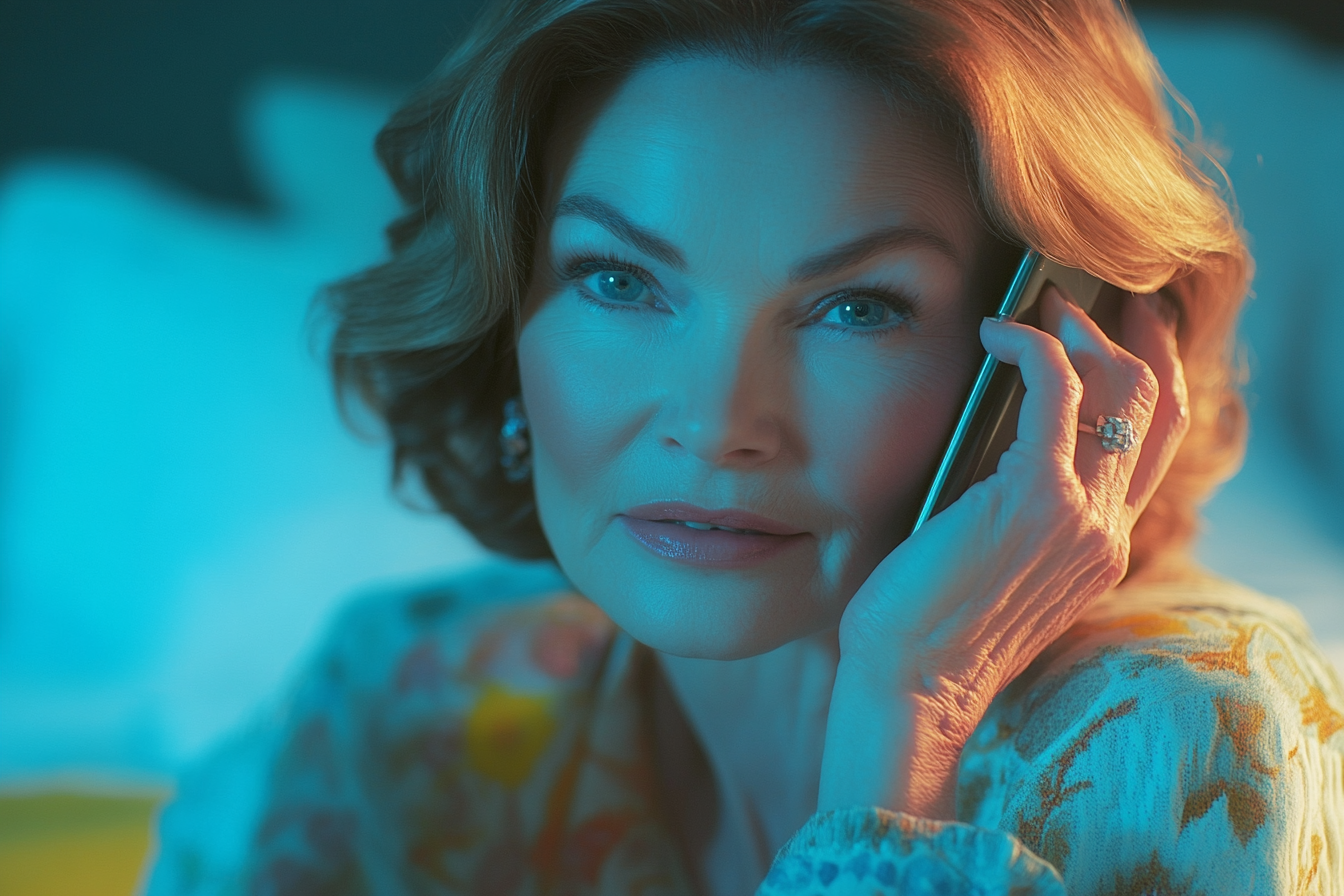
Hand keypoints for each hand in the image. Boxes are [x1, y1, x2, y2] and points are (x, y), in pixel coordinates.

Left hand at [819, 285, 1188, 818]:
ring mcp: (1081, 514)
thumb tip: (994, 448)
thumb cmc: (926, 629)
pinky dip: (1030, 345)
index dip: (1150, 382)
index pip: (1153, 451)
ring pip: (1123, 390)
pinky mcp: (1036, 494)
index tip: (1123, 335)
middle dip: (1132, 340)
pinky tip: (993, 332)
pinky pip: (1057, 387)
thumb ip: (1016, 518)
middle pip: (1158, 410)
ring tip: (1041, 306)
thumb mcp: (993, 571)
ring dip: (1081, 331)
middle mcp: (1106, 532)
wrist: (910, 683)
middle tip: (1087, 301)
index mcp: (1100, 551)